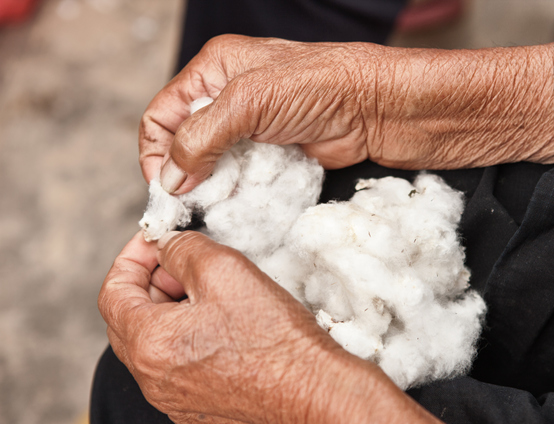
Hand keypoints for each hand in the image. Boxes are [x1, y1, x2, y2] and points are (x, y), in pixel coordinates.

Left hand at [99, 231, 540, 423]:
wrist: (345, 403)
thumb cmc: (297, 344)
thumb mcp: (239, 276)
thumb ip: (194, 251)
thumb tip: (181, 241)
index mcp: (158, 348)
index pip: (117, 289)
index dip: (139, 252)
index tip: (170, 230)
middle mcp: (167, 382)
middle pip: (143, 314)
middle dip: (169, 274)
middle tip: (204, 247)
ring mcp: (195, 400)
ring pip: (174, 337)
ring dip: (195, 301)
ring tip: (232, 273)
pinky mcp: (226, 406)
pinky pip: (204, 359)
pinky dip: (216, 330)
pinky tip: (251, 312)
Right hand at [140, 35, 553, 193]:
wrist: (380, 110)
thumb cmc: (321, 88)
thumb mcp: (248, 103)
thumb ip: (200, 137)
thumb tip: (170, 177)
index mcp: (215, 71)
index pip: (163, 115)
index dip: (157, 152)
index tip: (166, 188)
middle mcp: (231, 98)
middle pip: (186, 143)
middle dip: (185, 175)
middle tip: (191, 205)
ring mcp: (256, 129)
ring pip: (216, 166)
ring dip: (215, 188)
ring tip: (219, 206)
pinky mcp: (278, 155)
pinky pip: (246, 180)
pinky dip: (242, 195)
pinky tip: (245, 204)